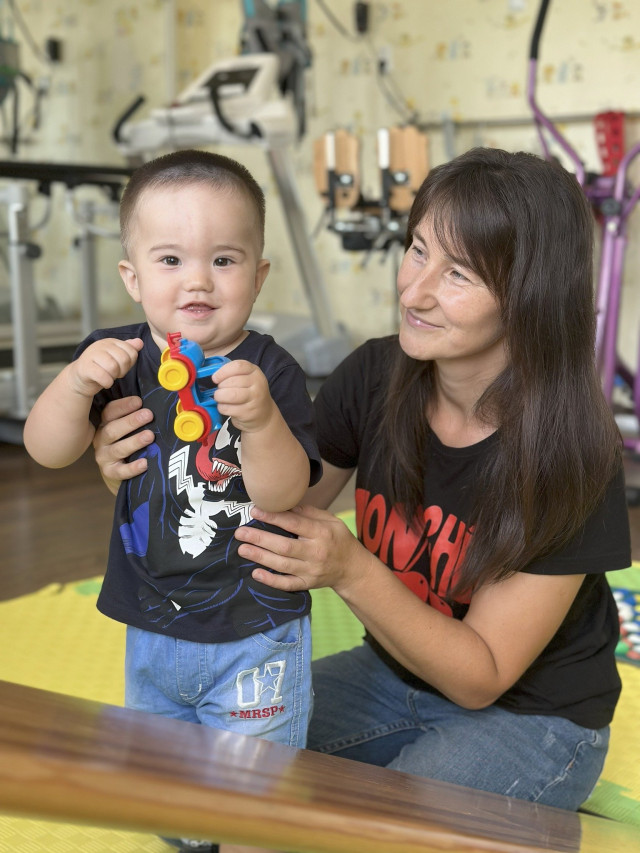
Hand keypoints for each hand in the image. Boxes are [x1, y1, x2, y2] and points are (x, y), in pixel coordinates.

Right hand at [70, 337, 142, 397]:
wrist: (80, 378)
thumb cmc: (101, 367)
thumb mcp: (116, 357)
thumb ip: (128, 349)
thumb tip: (140, 342)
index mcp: (110, 341)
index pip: (131, 352)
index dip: (130, 364)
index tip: (121, 367)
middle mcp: (101, 345)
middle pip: (124, 359)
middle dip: (122, 371)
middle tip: (114, 374)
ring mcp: (91, 355)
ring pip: (113, 367)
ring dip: (113, 376)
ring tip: (108, 376)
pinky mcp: (85, 367)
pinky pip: (102, 376)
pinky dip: (107, 382)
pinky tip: (104, 382)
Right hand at [93, 396, 154, 494]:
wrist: (119, 472)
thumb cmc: (128, 444)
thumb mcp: (128, 429)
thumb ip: (137, 417)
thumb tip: (157, 403)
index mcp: (106, 424)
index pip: (110, 412)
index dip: (124, 406)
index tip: (139, 401)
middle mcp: (102, 439)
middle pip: (113, 429)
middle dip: (131, 421)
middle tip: (148, 415)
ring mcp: (104, 457)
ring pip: (118, 449)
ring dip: (134, 442)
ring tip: (149, 436)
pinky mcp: (110, 472)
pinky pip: (121, 471)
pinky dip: (133, 467)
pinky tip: (145, 463)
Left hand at [213, 359, 276, 432]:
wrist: (263, 414)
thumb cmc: (249, 393)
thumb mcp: (246, 379)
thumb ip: (232, 374)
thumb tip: (213, 375)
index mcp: (255, 371)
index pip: (237, 366)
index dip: (222, 372)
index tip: (215, 378)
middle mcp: (257, 384)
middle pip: (232, 381)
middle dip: (220, 387)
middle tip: (220, 390)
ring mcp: (255, 399)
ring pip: (230, 395)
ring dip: (220, 397)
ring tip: (220, 398)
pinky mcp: (248, 412)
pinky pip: (228, 408)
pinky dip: (222, 408)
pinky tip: (225, 407)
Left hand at [235, 504, 365, 592]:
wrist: (352, 568)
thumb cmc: (338, 539)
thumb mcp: (330, 520)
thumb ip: (308, 512)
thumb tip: (284, 504)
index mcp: (322, 533)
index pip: (294, 524)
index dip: (274, 517)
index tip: (255, 511)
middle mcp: (316, 553)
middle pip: (284, 546)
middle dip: (260, 539)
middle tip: (240, 532)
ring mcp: (311, 571)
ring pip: (282, 565)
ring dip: (260, 557)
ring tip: (242, 549)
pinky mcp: (307, 584)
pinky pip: (287, 584)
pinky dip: (271, 580)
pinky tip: (256, 574)